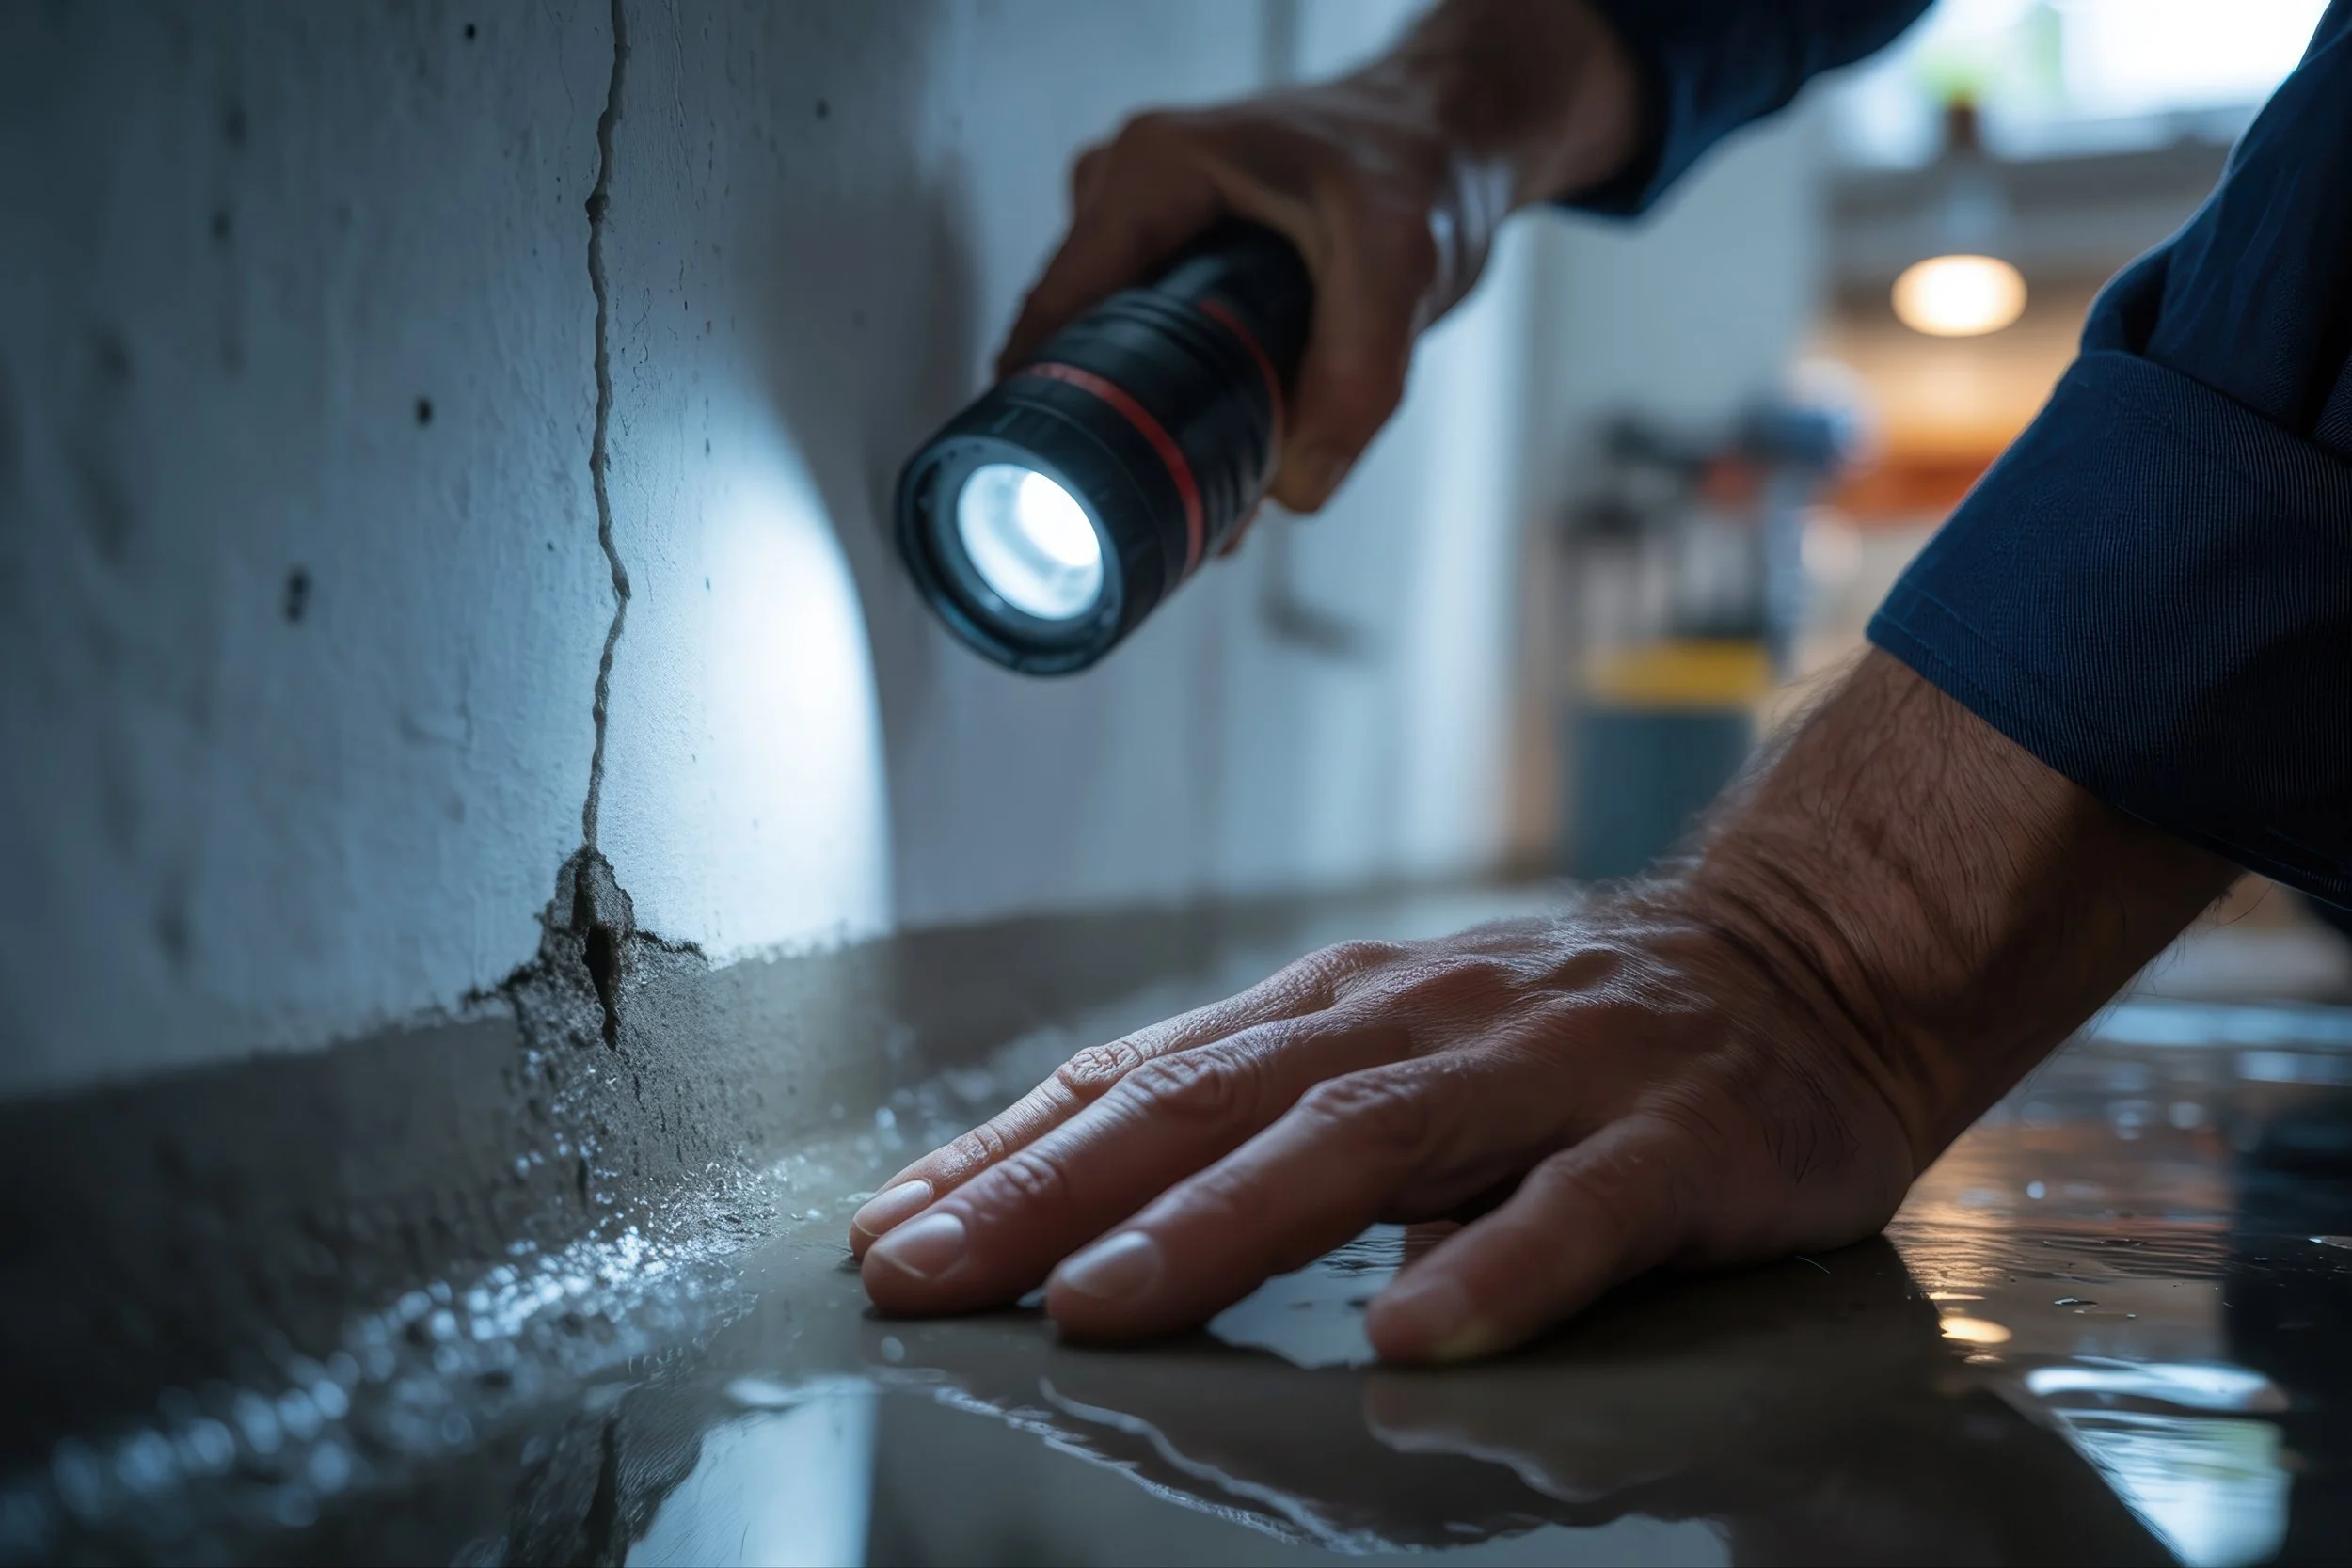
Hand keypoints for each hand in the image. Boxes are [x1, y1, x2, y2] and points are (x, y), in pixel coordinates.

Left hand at [851, 653, 2231, 1358]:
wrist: (1804, 957)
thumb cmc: (1564, 1027)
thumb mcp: (1396, 1040)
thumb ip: (1262, 1102)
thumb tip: (1079, 1193)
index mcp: (1340, 1006)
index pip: (1142, 1074)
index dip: (1008, 1154)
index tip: (885, 1231)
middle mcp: (1421, 1019)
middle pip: (1213, 1103)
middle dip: (1052, 1192)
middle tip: (920, 1273)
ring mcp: (1550, 1071)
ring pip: (1364, 1140)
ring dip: (1220, 1221)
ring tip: (1101, 1304)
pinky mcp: (1679, 1139)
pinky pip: (1581, 1210)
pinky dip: (1494, 1266)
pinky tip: (1414, 1333)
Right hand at [997, 0, 1639, 511]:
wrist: (1453, 142)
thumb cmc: (1423, 163)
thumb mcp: (1402, 262)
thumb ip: (1356, 375)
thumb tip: (1297, 485)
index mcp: (1154, 169)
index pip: (1061, 300)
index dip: (1057, 393)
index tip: (1068, 474)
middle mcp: (1132, 191)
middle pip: (1084, 336)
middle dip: (1127, 422)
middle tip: (1184, 494)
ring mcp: (1148, 227)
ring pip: (1120, 349)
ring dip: (1164, 419)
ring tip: (1226, 480)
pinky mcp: (1175, 260)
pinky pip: (1155, 344)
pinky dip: (1192, 400)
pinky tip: (1236, 445)